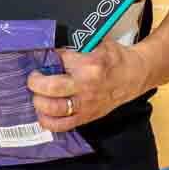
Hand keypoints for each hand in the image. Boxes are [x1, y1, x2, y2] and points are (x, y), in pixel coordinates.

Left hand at [27, 38, 149, 130]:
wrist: (134, 76)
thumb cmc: (116, 60)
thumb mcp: (99, 44)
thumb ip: (76, 48)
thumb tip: (51, 52)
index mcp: (90, 65)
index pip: (57, 61)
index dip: (46, 59)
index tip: (43, 60)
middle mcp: (86, 86)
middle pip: (51, 88)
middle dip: (35, 82)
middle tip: (34, 79)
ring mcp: (86, 104)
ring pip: (53, 109)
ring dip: (39, 102)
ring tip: (38, 95)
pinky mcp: (87, 117)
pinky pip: (62, 125)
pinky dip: (48, 121)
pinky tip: (44, 113)